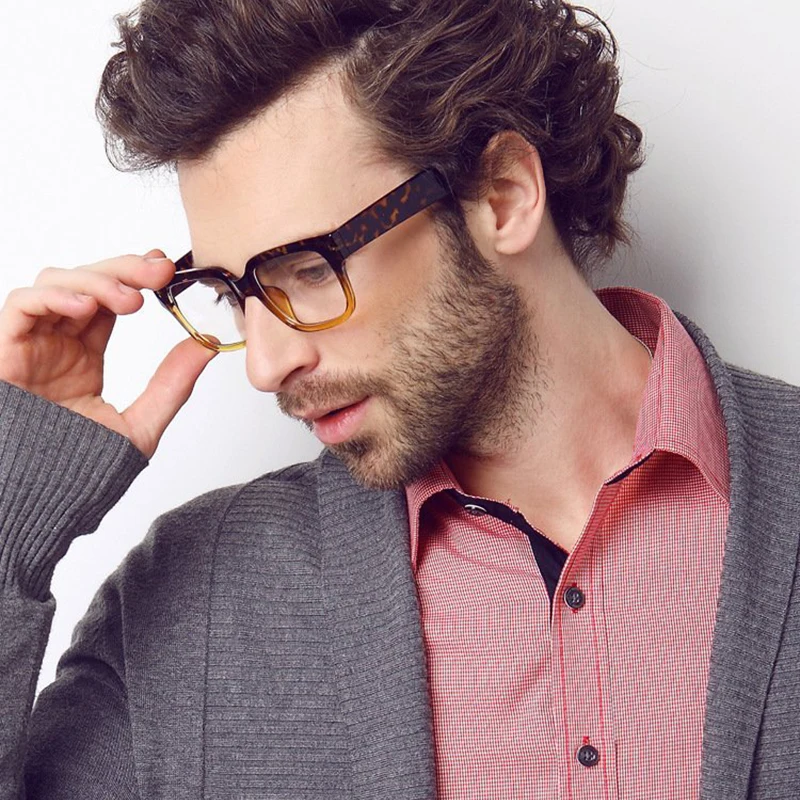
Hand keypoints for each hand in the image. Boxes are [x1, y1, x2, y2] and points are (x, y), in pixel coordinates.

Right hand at [0, 249, 216, 458]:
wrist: (42, 501)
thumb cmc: (81, 470)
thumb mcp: (140, 425)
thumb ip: (172, 385)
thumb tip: (207, 345)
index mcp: (83, 355)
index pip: (110, 300)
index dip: (136, 277)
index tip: (168, 268)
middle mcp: (56, 343)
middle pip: (86, 281)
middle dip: (124, 269)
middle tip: (159, 270)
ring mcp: (30, 344)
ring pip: (55, 283)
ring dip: (96, 279)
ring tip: (131, 300)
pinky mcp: (4, 351)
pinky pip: (19, 306)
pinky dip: (53, 295)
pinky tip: (87, 306)